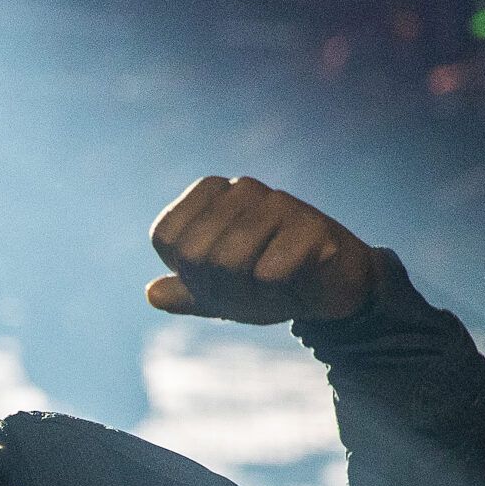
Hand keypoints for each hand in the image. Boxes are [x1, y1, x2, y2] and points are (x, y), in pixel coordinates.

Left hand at [145, 176, 375, 324]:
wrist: (333, 290)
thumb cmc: (271, 285)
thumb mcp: (220, 295)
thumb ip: (185, 294)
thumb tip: (152, 293)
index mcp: (211, 196)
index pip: (165, 238)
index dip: (186, 271)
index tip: (217, 277)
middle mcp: (241, 189)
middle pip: (195, 254)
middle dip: (218, 286)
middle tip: (252, 285)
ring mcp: (278, 202)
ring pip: (229, 262)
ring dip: (249, 291)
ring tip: (275, 282)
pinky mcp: (312, 225)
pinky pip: (270, 272)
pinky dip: (279, 291)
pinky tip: (300, 279)